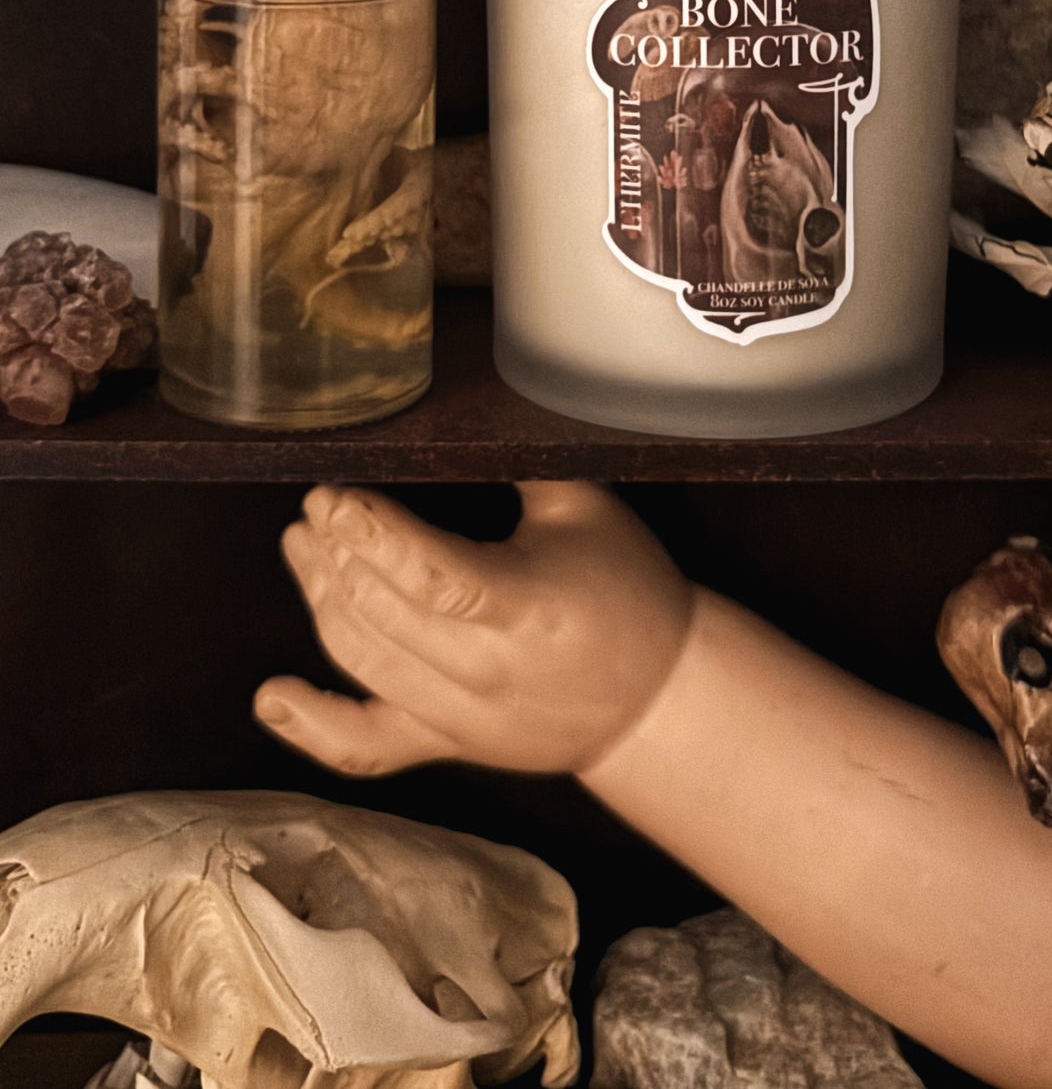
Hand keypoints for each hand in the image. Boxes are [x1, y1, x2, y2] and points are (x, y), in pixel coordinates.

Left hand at [254, 481, 694, 777]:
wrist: (656, 698)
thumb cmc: (628, 592)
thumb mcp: (588, 510)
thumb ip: (520, 466)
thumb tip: (451, 426)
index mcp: (524, 607)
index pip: (429, 575)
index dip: (372, 534)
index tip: (333, 495)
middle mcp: (486, 671)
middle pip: (384, 615)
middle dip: (337, 555)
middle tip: (315, 509)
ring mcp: (460, 719)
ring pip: (364, 663)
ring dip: (321, 603)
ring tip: (302, 549)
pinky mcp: (446, 747)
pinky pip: (366, 748)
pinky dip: (311, 727)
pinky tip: (271, 695)